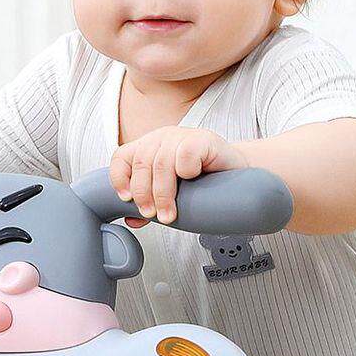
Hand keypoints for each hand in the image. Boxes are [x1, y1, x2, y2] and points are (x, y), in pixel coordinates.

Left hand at [108, 126, 243, 225]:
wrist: (236, 173)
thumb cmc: (202, 183)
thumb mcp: (171, 193)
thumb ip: (150, 203)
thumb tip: (132, 220)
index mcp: (149, 147)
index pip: (121, 156)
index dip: (119, 178)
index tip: (127, 200)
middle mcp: (162, 137)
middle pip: (141, 163)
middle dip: (144, 194)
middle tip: (153, 215)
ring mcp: (181, 135)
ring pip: (161, 163)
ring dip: (163, 194)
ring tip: (170, 214)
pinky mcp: (202, 139)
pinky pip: (185, 156)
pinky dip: (186, 171)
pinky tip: (194, 180)